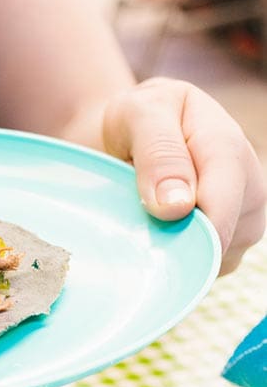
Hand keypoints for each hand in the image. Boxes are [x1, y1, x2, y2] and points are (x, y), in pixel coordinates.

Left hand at [103, 77, 265, 274]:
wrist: (139, 135)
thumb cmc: (139, 120)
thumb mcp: (139, 115)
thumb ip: (159, 153)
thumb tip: (177, 207)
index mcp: (228, 147)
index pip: (222, 204)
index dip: (192, 231)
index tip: (155, 235)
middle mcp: (248, 186)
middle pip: (219, 239)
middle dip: (175, 241)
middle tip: (138, 218)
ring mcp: (243, 221)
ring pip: (211, 261)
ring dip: (174, 252)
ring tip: (149, 219)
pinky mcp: (230, 247)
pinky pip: (203, 272)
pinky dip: (177, 263)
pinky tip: (160, 236)